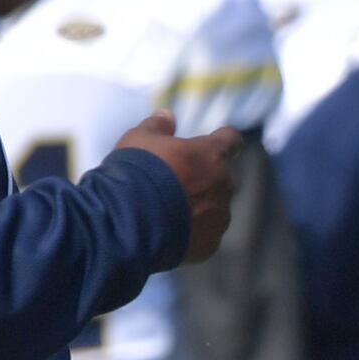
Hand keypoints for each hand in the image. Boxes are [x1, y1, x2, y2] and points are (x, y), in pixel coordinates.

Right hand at [111, 113, 242, 262]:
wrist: (127, 220)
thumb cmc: (136, 172)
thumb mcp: (138, 139)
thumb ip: (157, 126)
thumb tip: (167, 115)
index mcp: (212, 155)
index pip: (231, 140)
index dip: (223, 141)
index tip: (217, 142)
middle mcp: (224, 185)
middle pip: (222, 177)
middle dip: (205, 177)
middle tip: (176, 182)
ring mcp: (220, 217)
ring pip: (216, 207)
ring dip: (200, 206)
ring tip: (168, 211)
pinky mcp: (211, 244)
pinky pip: (205, 234)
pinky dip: (193, 232)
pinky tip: (169, 231)